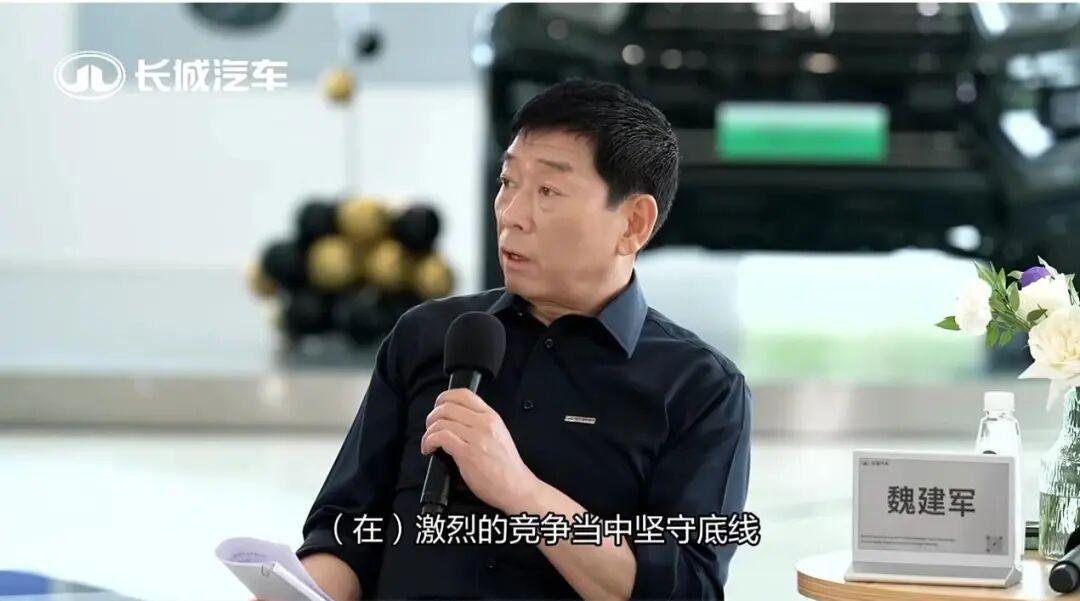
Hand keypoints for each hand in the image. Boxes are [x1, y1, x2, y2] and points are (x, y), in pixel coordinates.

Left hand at [420, 388, 540, 513]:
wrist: (516, 486)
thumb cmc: (506, 465)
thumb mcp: (498, 434)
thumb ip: (480, 423)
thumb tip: (456, 420)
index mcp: (491, 416)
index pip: (464, 394)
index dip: (444, 397)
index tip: (438, 406)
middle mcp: (484, 423)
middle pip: (447, 407)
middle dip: (432, 416)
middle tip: (430, 427)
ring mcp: (476, 438)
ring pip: (441, 422)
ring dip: (429, 431)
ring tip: (429, 442)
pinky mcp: (467, 454)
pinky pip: (441, 437)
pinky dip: (429, 441)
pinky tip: (429, 449)